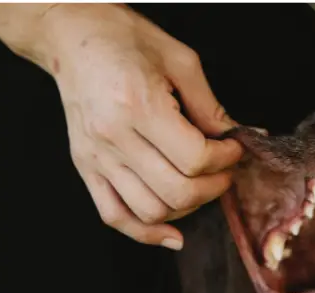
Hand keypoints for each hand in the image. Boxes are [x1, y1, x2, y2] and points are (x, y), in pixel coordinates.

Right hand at [45, 5, 242, 248]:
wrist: (72, 35)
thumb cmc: (126, 41)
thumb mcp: (180, 62)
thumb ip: (211, 106)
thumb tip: (242, 136)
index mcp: (139, 106)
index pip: (195, 158)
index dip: (226, 158)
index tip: (234, 148)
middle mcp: (114, 138)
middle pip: (177, 191)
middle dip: (214, 187)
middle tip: (224, 171)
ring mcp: (96, 157)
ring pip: (151, 211)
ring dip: (187, 207)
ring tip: (200, 186)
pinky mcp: (86, 167)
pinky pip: (114, 215)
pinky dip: (146, 233)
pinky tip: (172, 234)